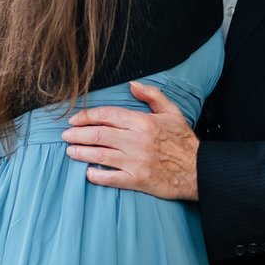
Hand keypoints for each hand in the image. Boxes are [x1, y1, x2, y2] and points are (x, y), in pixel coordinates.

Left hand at [62, 81, 199, 200]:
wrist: (198, 170)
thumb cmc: (183, 141)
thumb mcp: (171, 111)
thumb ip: (151, 95)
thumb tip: (131, 84)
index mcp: (143, 122)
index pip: (107, 116)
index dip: (87, 116)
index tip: (75, 119)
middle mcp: (136, 141)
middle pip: (99, 135)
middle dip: (78, 134)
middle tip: (66, 135)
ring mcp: (135, 162)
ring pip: (100, 155)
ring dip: (81, 153)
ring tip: (70, 151)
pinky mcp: (137, 181)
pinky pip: (110, 178)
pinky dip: (96, 175)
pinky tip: (87, 172)